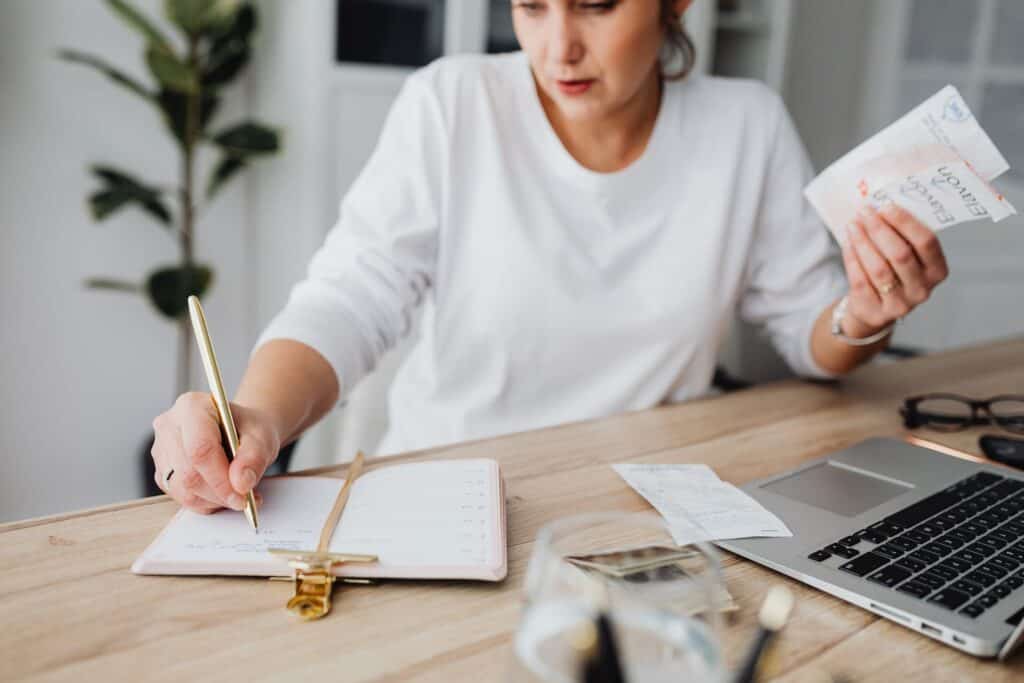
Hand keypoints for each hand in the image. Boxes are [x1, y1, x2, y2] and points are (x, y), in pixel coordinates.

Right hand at [150, 393, 279, 513]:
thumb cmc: (248, 428)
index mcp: (192, 407)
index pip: (199, 449)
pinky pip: (180, 497)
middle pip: (189, 473)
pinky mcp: (161, 471)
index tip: (242, 495)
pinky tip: (222, 492)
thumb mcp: (262, 437)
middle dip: (220, 493)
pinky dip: (205, 502)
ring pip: (182, 490)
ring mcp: (161, 450)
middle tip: (246, 498)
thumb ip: (254, 458)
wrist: (240, 430)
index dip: (220, 479)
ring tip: (237, 492)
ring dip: (213, 500)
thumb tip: (241, 483)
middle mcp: (169, 426)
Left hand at [839, 203, 948, 336]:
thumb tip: (882, 203)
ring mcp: (900, 303)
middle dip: (880, 229)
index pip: (926, 242)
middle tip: (865, 211)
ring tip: (853, 224)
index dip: (906, 222)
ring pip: (878, 268)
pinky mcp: (876, 311)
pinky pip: (861, 279)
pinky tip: (847, 242)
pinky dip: (852, 258)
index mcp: (937, 270)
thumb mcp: (907, 255)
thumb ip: (902, 235)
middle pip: (900, 254)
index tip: (886, 206)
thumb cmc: (893, 271)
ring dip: (863, 242)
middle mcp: (923, 289)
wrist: (875, 307)